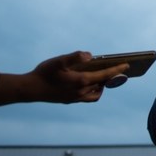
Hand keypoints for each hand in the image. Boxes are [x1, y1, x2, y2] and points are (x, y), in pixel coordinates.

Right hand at [0, 51, 129, 105]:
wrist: (29, 89)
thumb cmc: (43, 73)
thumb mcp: (58, 61)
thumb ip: (74, 57)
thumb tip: (89, 55)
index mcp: (81, 81)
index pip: (104, 75)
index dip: (117, 70)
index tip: (127, 65)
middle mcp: (80, 92)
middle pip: (102, 85)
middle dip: (111, 78)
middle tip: (117, 70)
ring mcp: (75, 98)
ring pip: (95, 95)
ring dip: (101, 86)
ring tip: (102, 77)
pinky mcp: (69, 101)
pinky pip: (86, 98)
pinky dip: (91, 91)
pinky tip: (87, 83)